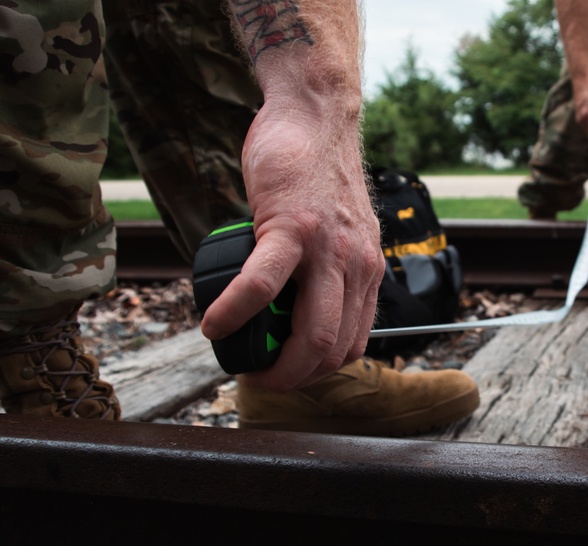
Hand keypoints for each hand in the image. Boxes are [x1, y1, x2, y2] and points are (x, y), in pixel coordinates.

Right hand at [200, 89, 382, 390]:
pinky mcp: (289, 227)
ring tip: (241, 363)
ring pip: (310, 332)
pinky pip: (260, 286)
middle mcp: (356, 266)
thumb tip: (301, 306)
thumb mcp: (345, 232)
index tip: (287, 373)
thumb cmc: (318, 175)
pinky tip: (213, 323)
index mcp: (367, 272)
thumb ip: (333, 269)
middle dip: (295, 378)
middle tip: (261, 379)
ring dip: (273, 362)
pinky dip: (233, 313)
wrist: (317, 117)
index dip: (318, 371)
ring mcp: (326, 249)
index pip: (354, 344)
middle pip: (333, 349)